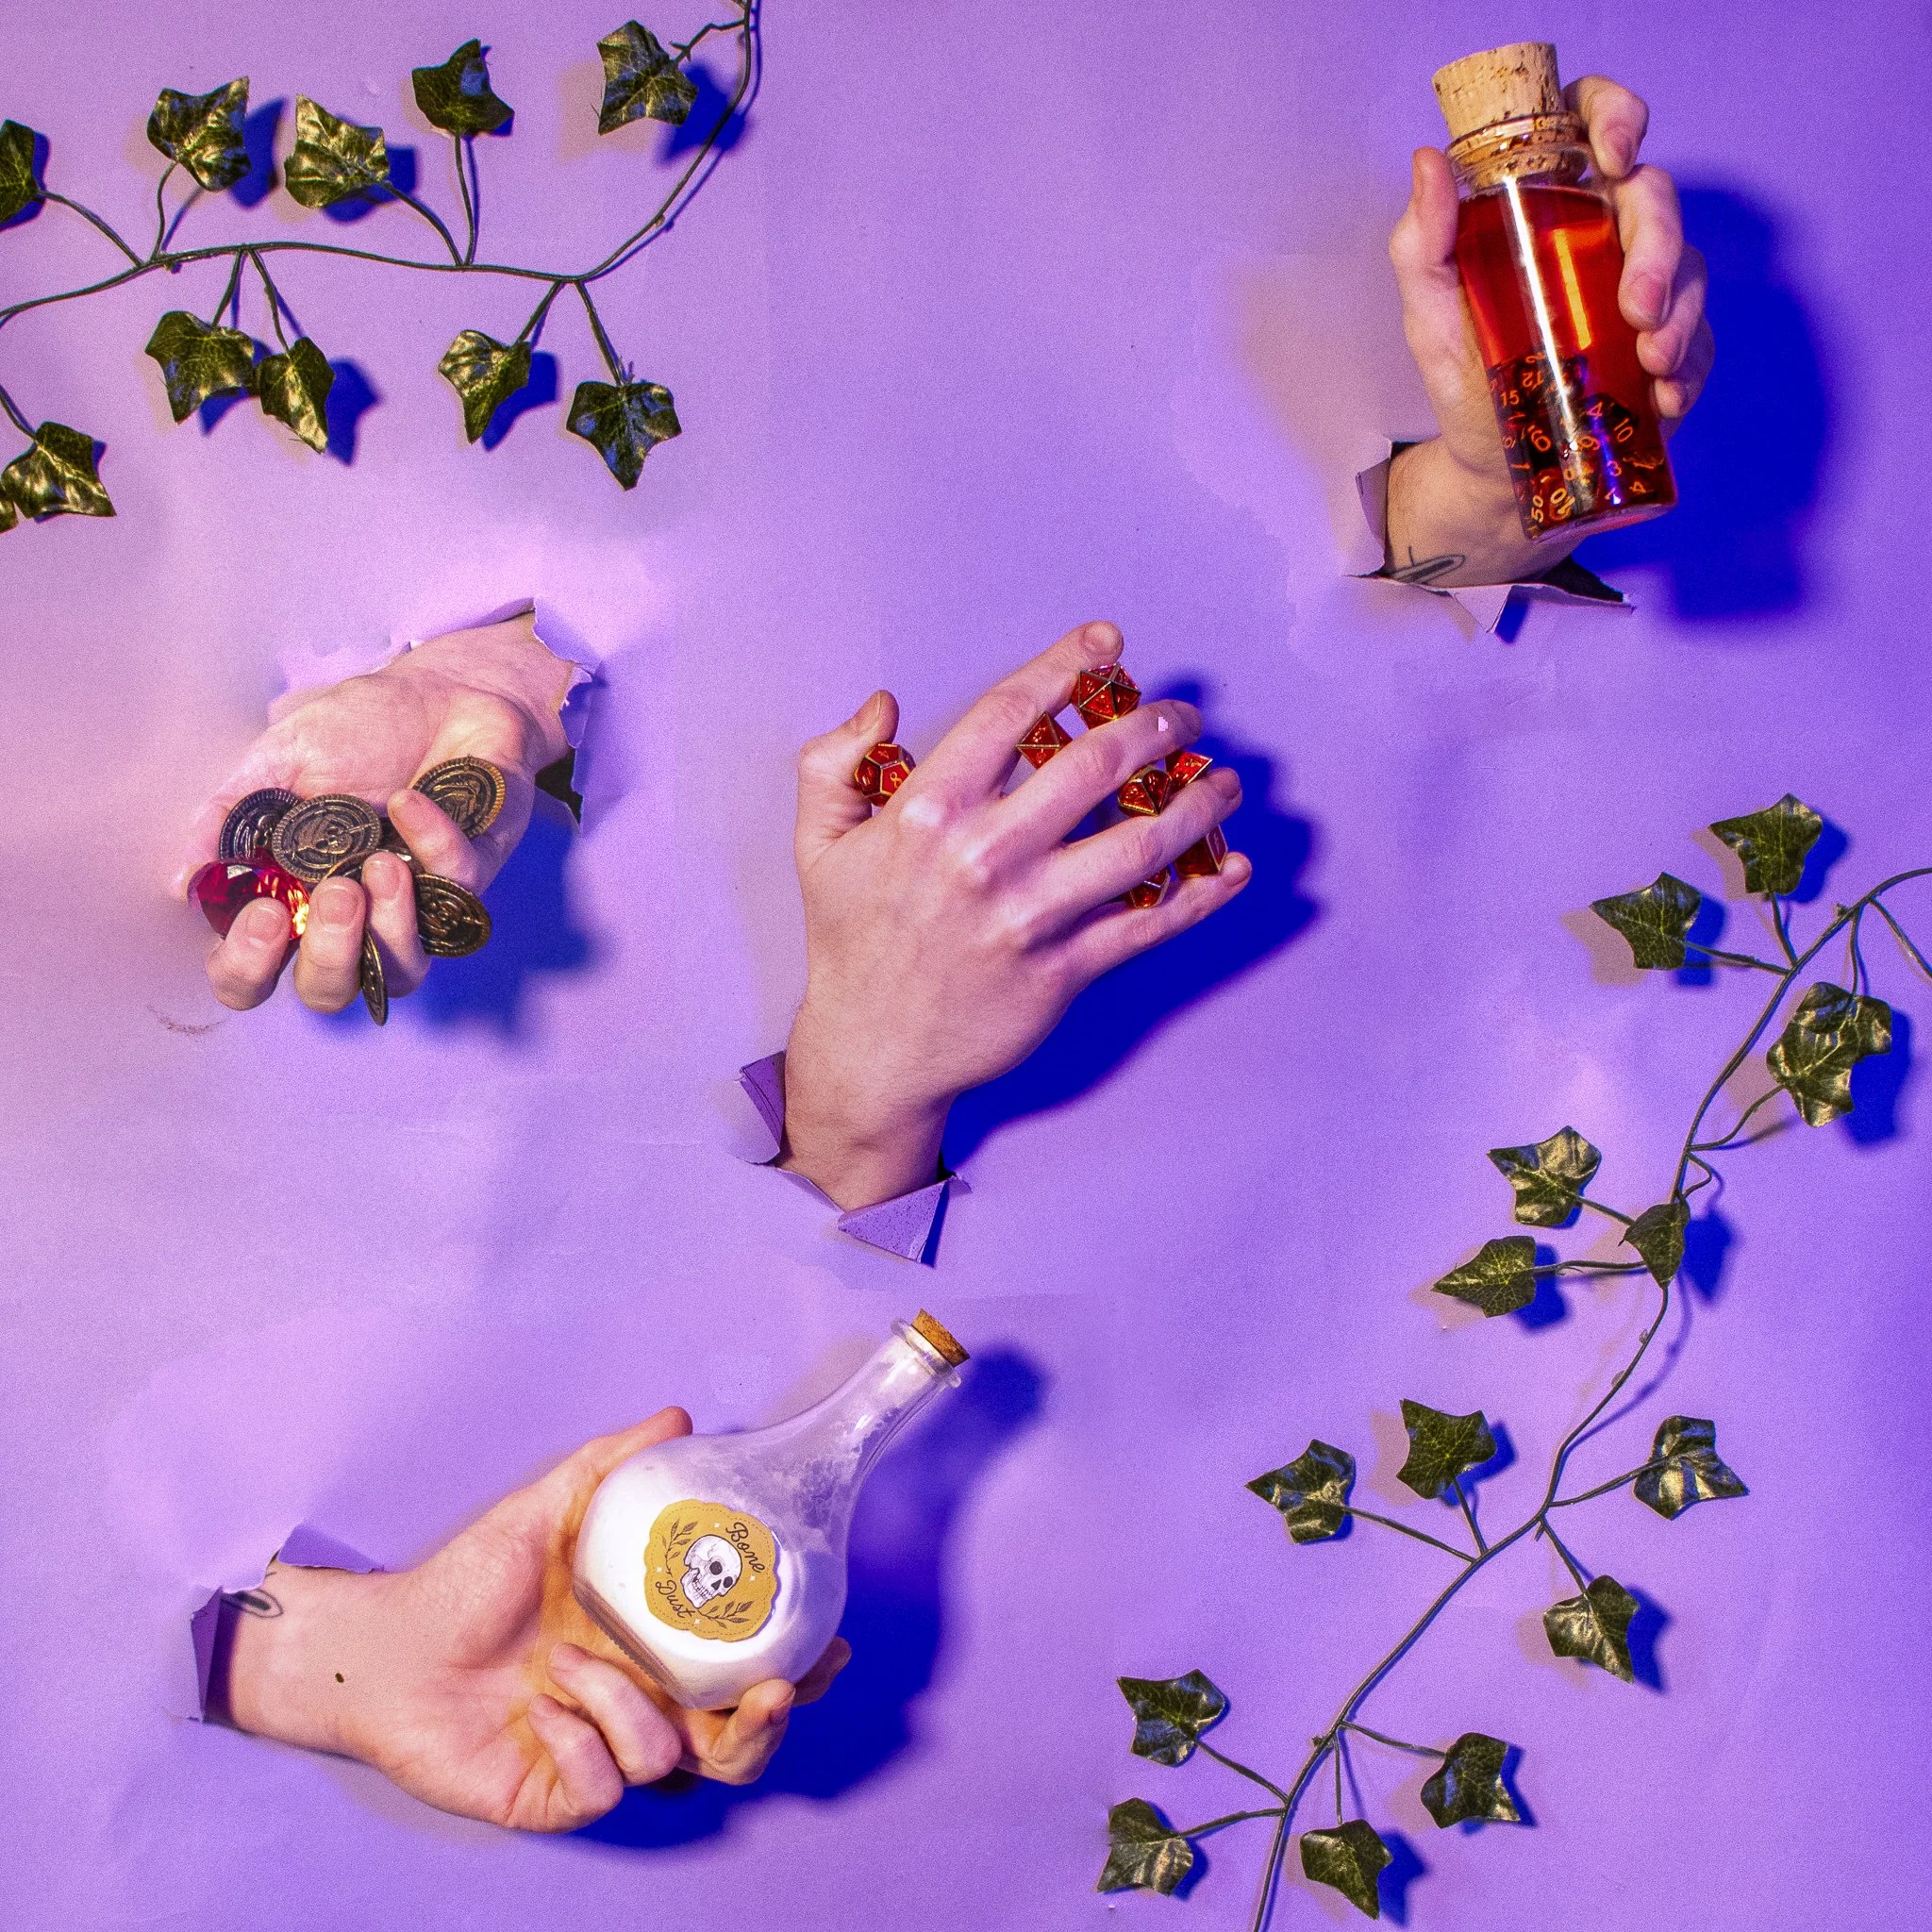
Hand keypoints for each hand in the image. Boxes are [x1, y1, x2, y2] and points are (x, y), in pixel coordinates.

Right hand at [178, 613, 575, 1013]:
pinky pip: (456, 891)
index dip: (247, 967)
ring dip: (389, 928)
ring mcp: (414, 907)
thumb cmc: (359, 729)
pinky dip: (433, 845)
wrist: (444, 690)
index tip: (262, 913)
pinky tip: (413, 801)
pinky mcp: (470, 880)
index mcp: (290, 896)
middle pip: (328, 991)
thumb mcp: (278, 760)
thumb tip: (182, 882)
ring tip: (379, 863)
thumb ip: (229, 815)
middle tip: (336, 893)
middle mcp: (350, 917)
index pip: (252, 973)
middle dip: (328, 955)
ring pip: (402, 973)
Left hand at [215, 1406, 850, 1830]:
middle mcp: (637, 1707)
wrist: (385, 1645)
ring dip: (629, 1708)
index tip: (828, 1642)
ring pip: (670, 1761)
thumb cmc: (466, 1580)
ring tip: (574, 1664)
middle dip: (765, 1725)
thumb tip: (680, 1416)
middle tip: (770, 1687)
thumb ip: (613, 1464)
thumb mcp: (546, 1509)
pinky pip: (604, 1784)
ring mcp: (599, 1754)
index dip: (796, 1669)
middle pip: (735, 1746)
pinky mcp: (556, 1793)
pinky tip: (542, 1706)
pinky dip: (580, 1739)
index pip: (742, 1672)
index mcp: (650, 1650)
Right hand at [780, 620, 1249, 1208]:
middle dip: (1152, 726)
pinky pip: (1148, 925)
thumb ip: (836, 763)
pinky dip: (1202, 895)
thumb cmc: (850, 943)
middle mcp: (984, 857)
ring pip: (1139, 843)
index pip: (1011, 714)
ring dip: (1196, 804)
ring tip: (1224, 783)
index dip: (1066, 667)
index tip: (1107, 642)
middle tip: (1181, 715)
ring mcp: (1029, 917)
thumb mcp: (818, 844)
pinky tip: (1233, 868)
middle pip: (1093, 767)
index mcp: (927, 812)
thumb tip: (884, 707)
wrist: (872, 1054)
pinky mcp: (1063, 972)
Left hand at [1384, 74, 1715, 584]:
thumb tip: (1428, 162)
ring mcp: (1641, 289)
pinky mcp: (1667, 346)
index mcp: (1550, 206)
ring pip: (1689, 269)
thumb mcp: (1430, 314)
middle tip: (1637, 306)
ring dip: (1680, 313)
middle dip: (1659, 247)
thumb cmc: (1463, 378)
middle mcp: (1603, 235)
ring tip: (1651, 360)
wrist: (1492, 467)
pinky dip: (1688, 366)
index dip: (1615, 116)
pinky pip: (1699, 341)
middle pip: (1654, 200)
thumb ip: (1422, 244)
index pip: (1592, 125)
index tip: (1614, 155)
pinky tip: (1665, 393)